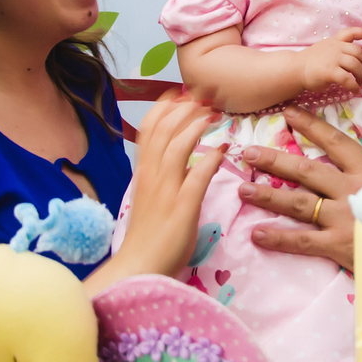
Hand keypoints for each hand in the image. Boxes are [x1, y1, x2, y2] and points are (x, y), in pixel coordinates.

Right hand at [88, 91, 224, 293]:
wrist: (139, 267)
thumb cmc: (148, 236)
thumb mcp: (151, 198)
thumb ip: (163, 177)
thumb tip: (183, 160)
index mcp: (143, 173)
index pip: (148, 131)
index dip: (163, 109)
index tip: (177, 94)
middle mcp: (151, 176)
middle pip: (163, 131)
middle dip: (182, 109)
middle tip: (201, 97)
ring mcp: (165, 191)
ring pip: (177, 147)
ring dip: (195, 127)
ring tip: (212, 114)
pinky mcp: (182, 208)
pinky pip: (196, 177)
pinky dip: (209, 160)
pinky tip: (222, 151)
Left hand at [236, 105, 361, 270]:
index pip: (333, 142)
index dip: (309, 125)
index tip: (287, 113)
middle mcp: (349, 190)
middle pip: (304, 171)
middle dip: (274, 160)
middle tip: (247, 152)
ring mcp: (340, 218)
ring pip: (296, 203)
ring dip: (267, 195)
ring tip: (242, 189)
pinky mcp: (337, 245)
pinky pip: (301, 241)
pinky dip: (278, 239)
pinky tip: (255, 234)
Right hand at [295, 27, 361, 92]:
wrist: (295, 69)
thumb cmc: (310, 62)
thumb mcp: (324, 48)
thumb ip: (337, 49)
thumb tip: (351, 57)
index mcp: (335, 41)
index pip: (351, 32)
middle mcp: (336, 48)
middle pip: (359, 52)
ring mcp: (333, 59)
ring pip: (356, 66)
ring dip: (361, 76)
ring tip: (360, 83)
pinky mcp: (330, 72)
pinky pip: (348, 79)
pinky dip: (354, 86)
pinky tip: (355, 90)